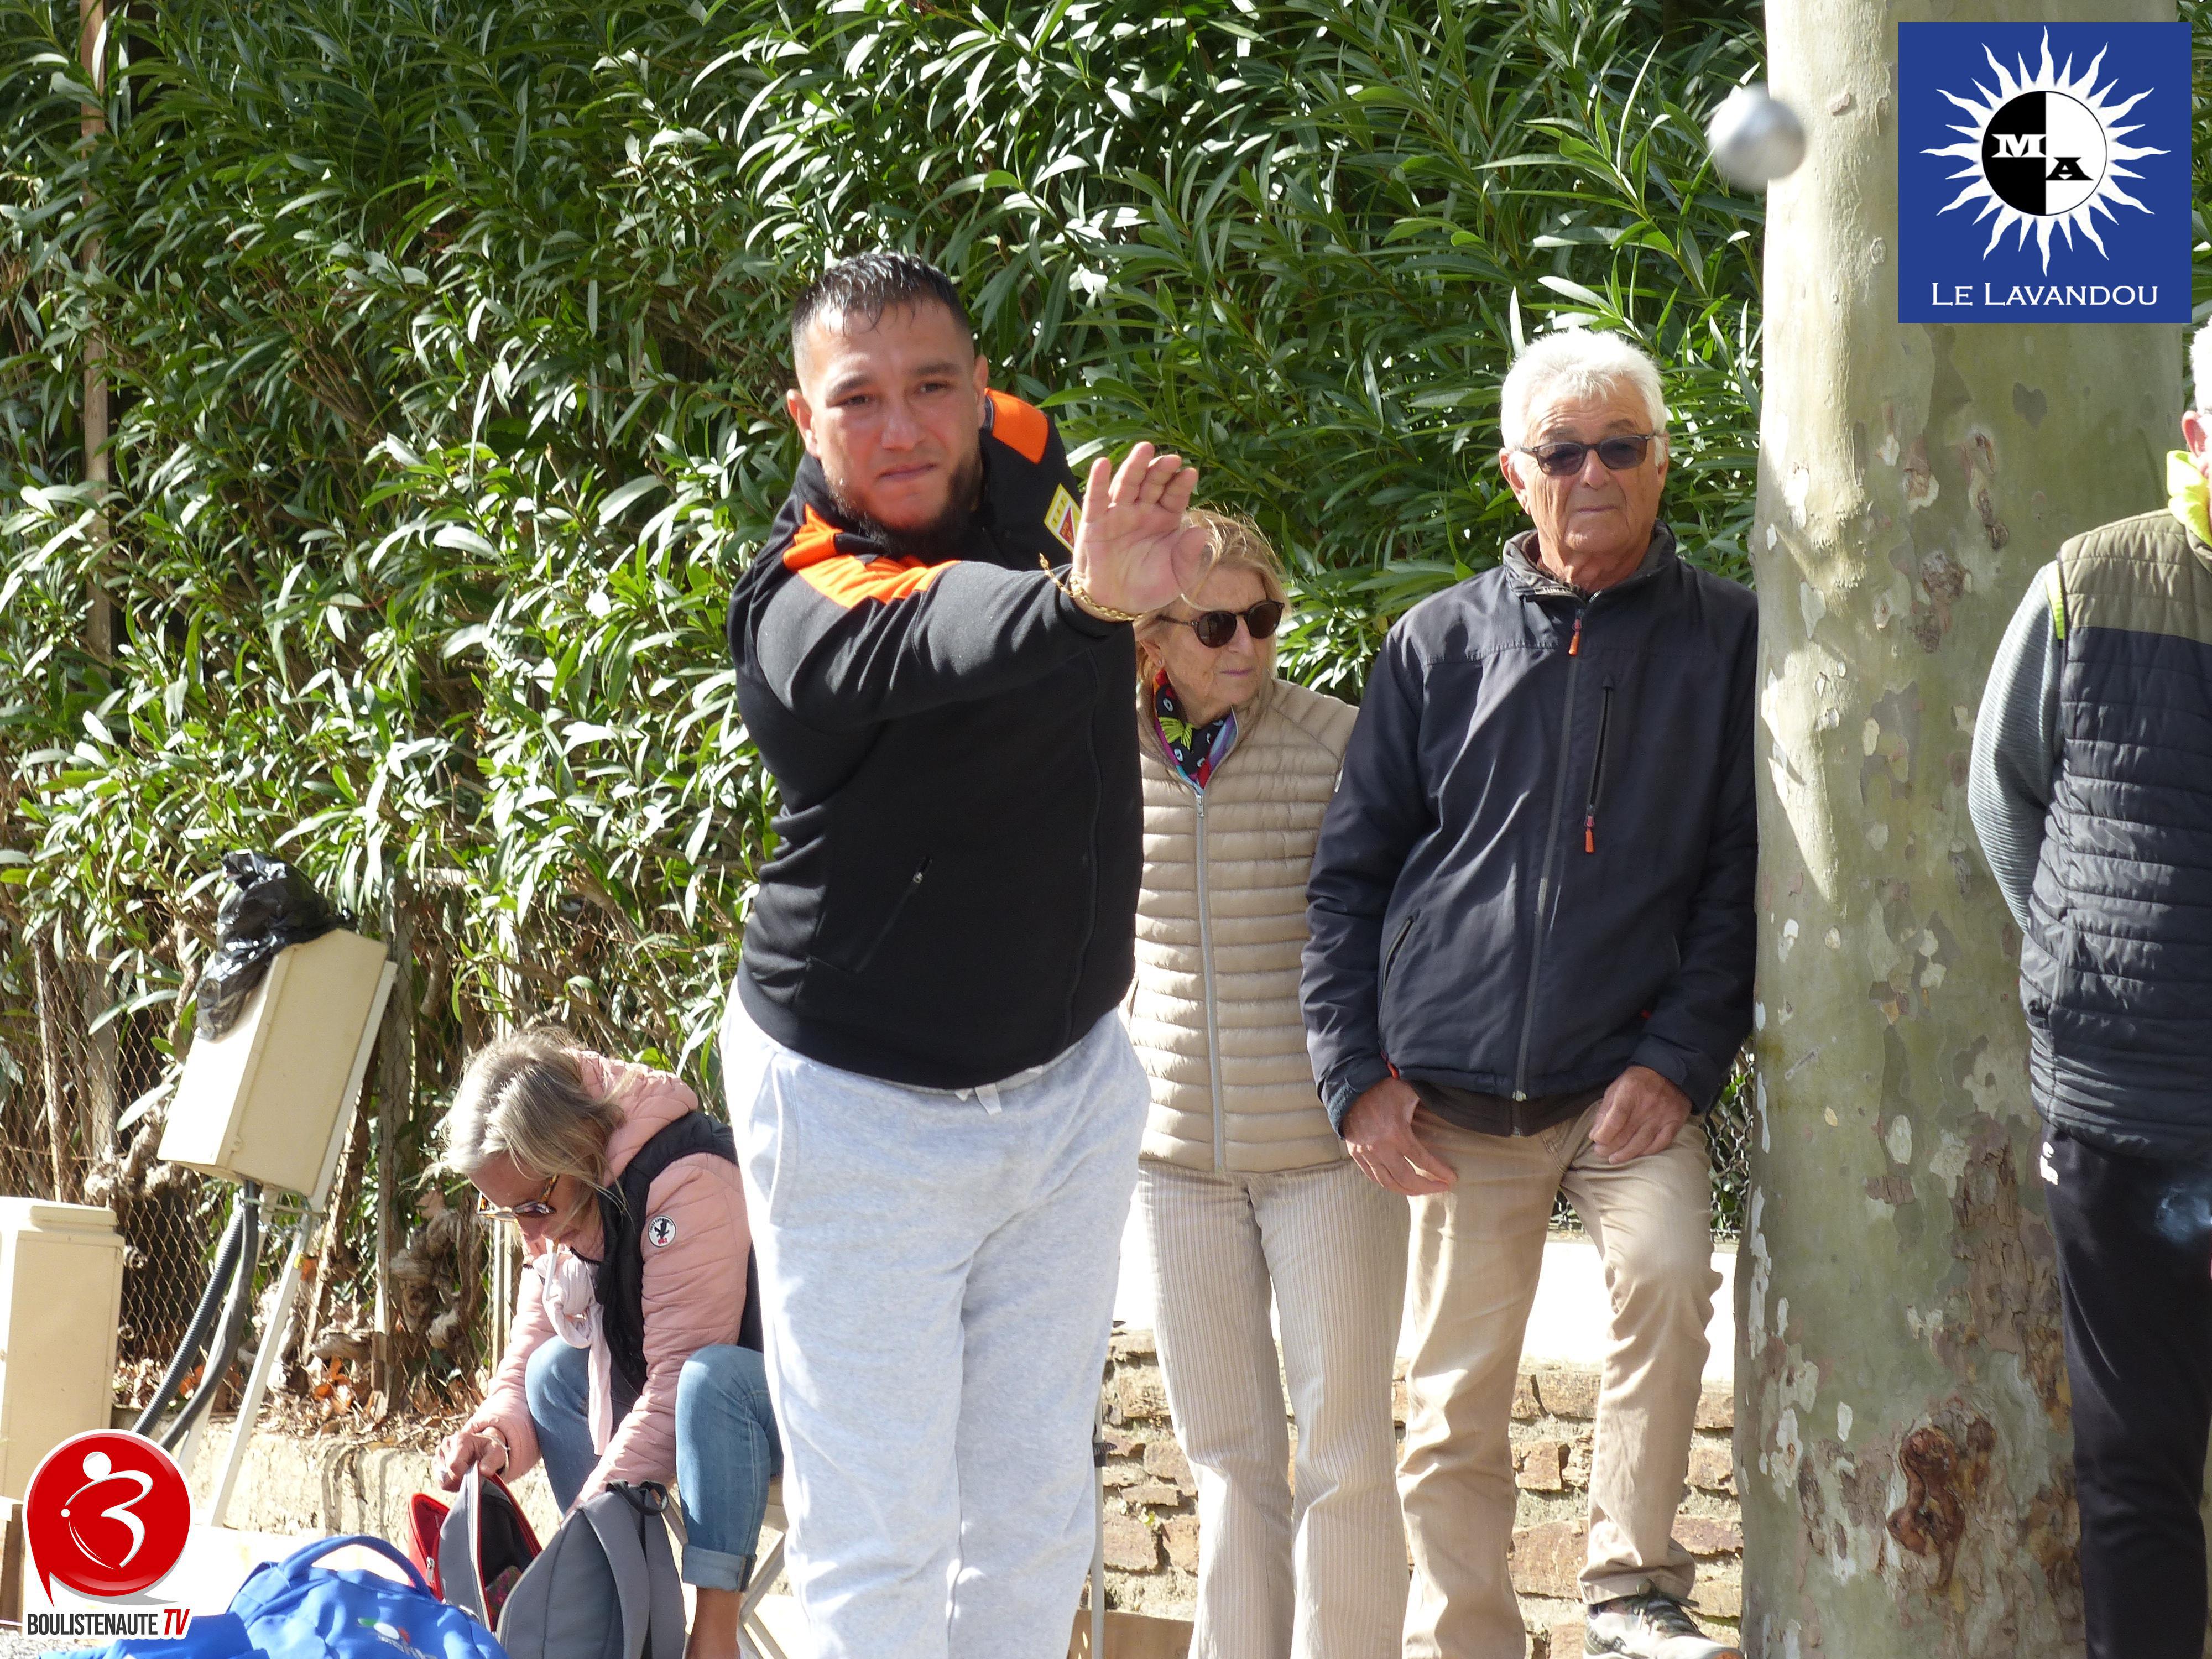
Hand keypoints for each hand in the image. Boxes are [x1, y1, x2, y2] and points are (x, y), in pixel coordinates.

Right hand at [433, 1425, 507, 1490]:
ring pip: (442, 1476)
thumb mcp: (497, 1453)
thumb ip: (492, 1462)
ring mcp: (440, 1452)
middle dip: (460, 1478)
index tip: (473, 1477)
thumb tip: (483, 1471)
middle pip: (447, 1472)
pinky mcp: (437, 1461)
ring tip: (467, 1472)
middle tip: (473, 1474)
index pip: (453, 1465)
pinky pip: (439, 1479)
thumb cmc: (490, 1450)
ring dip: (454, 1480)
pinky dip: (449, 1481)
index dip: (462, 1476)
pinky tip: (460, 1474)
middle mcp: (447, 1443)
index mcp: (461, 1439)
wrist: (483, 1449)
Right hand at [1071, 442, 1209, 615]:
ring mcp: (1118, 513)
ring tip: (1144, 449)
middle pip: (1152, 483)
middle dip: (1161, 469)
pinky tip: (1101, 464)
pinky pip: (1096, 499)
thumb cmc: (1149, 586)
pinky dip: (1097, 481)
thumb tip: (1201, 533)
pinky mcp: (1095, 521)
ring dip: (1134, 466)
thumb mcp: (1177, 577)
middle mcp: (1142, 510)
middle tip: (1172, 458)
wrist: (1115, 603)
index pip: (1174, 496)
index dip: (1181, 484)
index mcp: (1165, 519)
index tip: (1190, 473)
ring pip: (1126, 484)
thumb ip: (1189, 557)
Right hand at [1342, 1077, 1453, 1196]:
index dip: (1439, 1172)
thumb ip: (1427, 1102)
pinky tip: (1399, 1184)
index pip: (1422, 1160)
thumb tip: (1451, 1103)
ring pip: (1388, 1183)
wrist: (1352, 1087)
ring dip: (1407, 1191)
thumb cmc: (1384, 1088)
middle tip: (1440, 1187)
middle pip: (1406, 1178)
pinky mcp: (1356, 1154)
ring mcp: (1366, 1153)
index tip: (1451, 1179)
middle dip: (1426, 1187)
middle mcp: (1380, 1148)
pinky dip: (1388, 1184)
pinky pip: (1373, 1177)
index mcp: (1396, 1133)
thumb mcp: (1409, 1092)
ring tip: (1421, 1190)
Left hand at [1588, 1065, 1691, 1163]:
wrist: (1670, 1071)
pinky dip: (1647, 1151)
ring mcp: (1663, 1115)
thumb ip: (1605, 1111)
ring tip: (1614, 1159)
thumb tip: (1595, 1135)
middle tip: (1601, 1152)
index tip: (1596, 1141)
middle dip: (1610, 1147)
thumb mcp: (1616, 1088)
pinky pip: (1661, 1143)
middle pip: (1627, 1133)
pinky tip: (1637, 1154)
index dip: (1604, 1134)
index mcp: (1630, 1092)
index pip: (1616, 1119)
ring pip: (1642, 1142)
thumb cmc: (1637, 1081)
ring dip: (1626, 1154)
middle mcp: (1648, 1105)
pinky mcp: (1676, 1122)